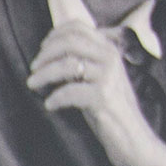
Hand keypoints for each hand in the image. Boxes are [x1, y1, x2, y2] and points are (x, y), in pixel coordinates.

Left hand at [28, 24, 165, 165]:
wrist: (133, 137)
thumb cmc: (110, 108)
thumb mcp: (98, 78)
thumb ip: (82, 62)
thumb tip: (47, 54)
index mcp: (109, 49)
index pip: (78, 28)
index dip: (54, 35)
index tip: (42, 49)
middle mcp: (110, 58)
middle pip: (69, 42)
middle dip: (45, 55)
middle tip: (33, 69)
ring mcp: (108, 77)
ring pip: (67, 65)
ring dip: (44, 75)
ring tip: (32, 85)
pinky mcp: (103, 97)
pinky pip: (70, 91)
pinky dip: (55, 98)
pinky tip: (50, 105)